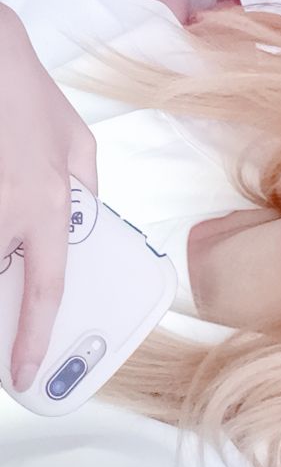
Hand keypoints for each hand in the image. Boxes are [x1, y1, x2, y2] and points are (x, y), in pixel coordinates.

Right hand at [0, 5, 97, 390]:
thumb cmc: (30, 96)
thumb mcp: (79, 143)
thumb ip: (86, 192)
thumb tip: (86, 226)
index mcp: (49, 202)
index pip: (45, 286)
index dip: (33, 336)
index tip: (23, 370)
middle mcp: (9, 209)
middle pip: (0, 277)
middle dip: (3, 304)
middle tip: (9, 333)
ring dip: (2, 260)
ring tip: (11, 239)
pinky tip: (2, 215)